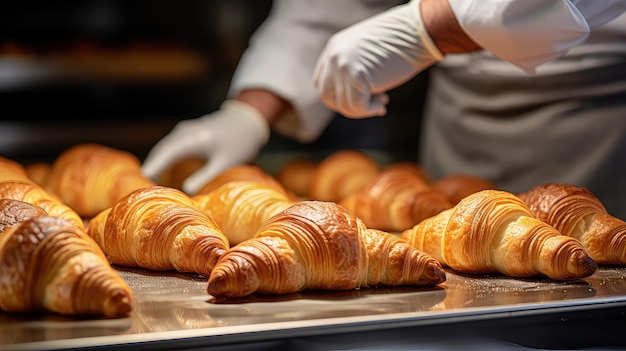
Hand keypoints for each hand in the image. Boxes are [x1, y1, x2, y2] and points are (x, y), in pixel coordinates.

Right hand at [141, 100, 269, 194]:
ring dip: (155, 164)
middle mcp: (184, 133)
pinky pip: (169, 147)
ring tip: (147, 186)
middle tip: (140, 190)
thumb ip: (204, 177)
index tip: (139, 182)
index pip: (165, 155)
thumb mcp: (224, 163)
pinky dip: (163, 159)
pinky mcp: (186, 133)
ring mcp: (184, 131)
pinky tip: (160, 174)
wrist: (247, 121)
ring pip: (164, 149)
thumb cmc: (239, 143)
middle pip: (160, 151)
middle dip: (150, 169)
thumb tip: (185, 192)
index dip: (152, 168)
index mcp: (193, 139)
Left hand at [313, 0, 442, 117]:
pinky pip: (357, 106)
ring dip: (363, 109)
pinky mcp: (355, 75)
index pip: (322, 82)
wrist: (418, 33)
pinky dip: (370, 110)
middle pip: (327, 95)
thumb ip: (350, 70)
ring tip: (382, 100)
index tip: (358, 99)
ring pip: (343, 104)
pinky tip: (384, 102)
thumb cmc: (399, 45)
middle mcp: (334, 55)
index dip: (338, 96)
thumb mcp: (365, 55)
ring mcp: (342, 65)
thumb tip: (346, 99)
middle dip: (347, 105)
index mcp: (334, 48)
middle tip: (369, 104)